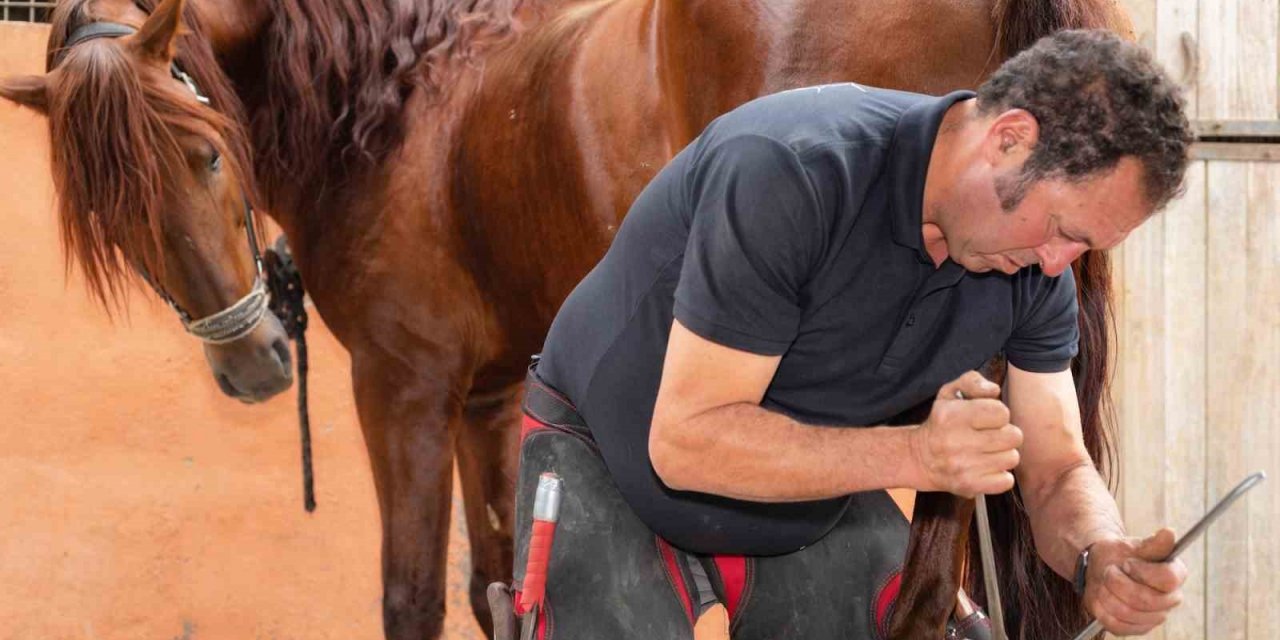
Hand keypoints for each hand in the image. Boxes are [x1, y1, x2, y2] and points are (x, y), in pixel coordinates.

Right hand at [908, 371, 1022, 496]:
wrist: (920, 458)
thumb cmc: (942, 423)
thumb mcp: (949, 393)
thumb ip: (973, 382)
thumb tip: (994, 391)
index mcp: (952, 416)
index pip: (1001, 412)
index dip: (998, 414)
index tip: (986, 418)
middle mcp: (956, 442)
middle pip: (1013, 436)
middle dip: (1005, 434)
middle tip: (991, 436)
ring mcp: (963, 467)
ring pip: (1012, 458)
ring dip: (1003, 454)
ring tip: (987, 452)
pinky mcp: (969, 486)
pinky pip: (1006, 481)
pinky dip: (1000, 475)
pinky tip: (987, 468)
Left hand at [1084, 529, 1187, 634]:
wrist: (1100, 569)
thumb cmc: (1119, 556)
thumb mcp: (1132, 546)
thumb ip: (1153, 544)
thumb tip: (1170, 533)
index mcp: (1175, 575)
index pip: (1168, 580)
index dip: (1142, 572)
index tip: (1127, 563)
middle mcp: (1171, 598)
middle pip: (1145, 600)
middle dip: (1118, 583)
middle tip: (1109, 571)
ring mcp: (1156, 616)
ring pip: (1127, 612)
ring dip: (1107, 594)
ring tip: (1105, 582)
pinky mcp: (1138, 628)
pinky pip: (1117, 625)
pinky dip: (1102, 609)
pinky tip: (1102, 597)